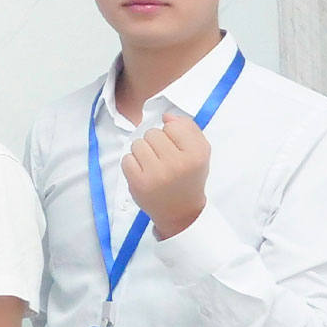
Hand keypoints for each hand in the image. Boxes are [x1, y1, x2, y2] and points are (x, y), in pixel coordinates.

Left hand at [124, 111, 211, 238]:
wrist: (181, 211)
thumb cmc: (189, 177)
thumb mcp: (200, 152)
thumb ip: (188, 128)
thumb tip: (166, 116)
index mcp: (196, 154)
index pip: (172, 126)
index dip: (171, 134)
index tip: (175, 148)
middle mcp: (177, 163)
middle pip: (152, 133)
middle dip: (155, 143)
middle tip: (163, 158)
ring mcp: (156, 173)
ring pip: (137, 144)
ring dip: (142, 152)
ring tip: (153, 165)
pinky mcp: (138, 182)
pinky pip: (126, 159)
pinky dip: (132, 164)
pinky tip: (144, 173)